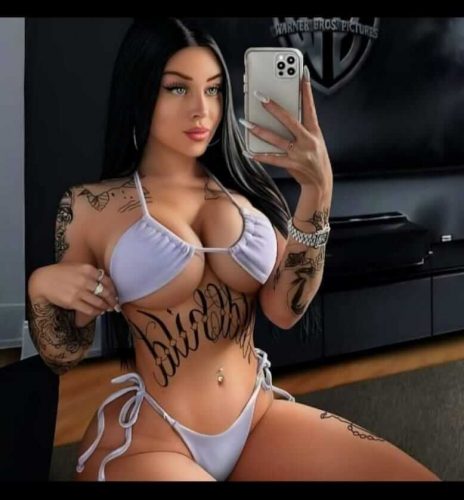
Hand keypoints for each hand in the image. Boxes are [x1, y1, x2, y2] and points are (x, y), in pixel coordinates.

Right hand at [28, 262, 119, 316]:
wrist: (43, 281)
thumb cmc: (61, 273)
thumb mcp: (78, 267)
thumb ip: (91, 273)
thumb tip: (106, 283)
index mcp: (88, 269)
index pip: (107, 280)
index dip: (114, 289)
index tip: (116, 294)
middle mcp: (85, 280)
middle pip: (105, 292)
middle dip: (113, 300)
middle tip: (116, 305)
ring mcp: (79, 291)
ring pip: (99, 302)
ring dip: (106, 307)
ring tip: (108, 309)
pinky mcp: (72, 302)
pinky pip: (89, 309)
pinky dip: (96, 312)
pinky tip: (99, 312)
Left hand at [241, 66, 332, 190]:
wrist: (320, 181)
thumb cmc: (314, 157)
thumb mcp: (314, 139)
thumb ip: (301, 127)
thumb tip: (282, 114)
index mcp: (314, 131)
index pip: (310, 107)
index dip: (306, 91)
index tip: (302, 75)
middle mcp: (308, 140)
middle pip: (289, 120)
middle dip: (274, 108)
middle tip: (260, 96)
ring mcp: (299, 153)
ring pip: (276, 139)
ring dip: (259, 130)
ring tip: (246, 122)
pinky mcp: (292, 165)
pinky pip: (273, 159)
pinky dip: (260, 155)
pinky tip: (249, 151)